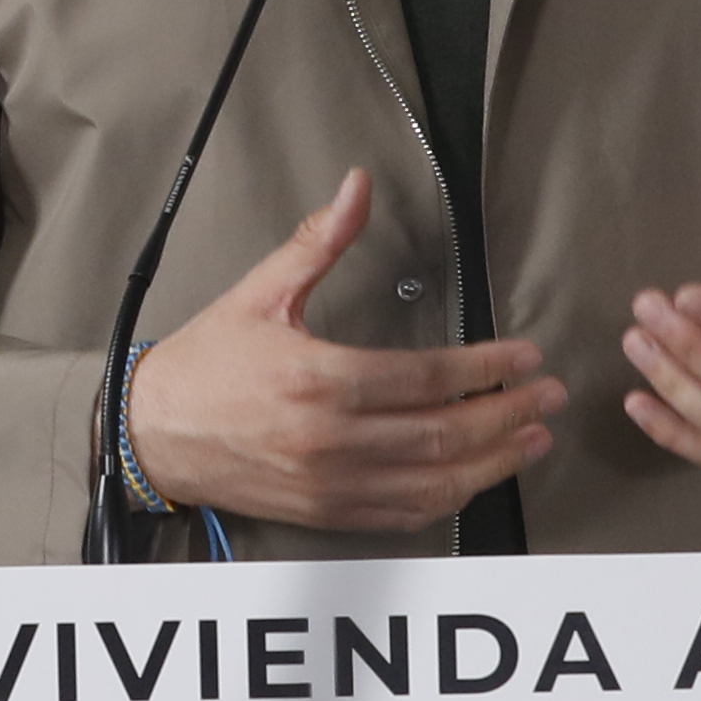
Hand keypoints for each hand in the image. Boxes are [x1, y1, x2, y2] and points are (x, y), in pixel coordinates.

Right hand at [121, 170, 560, 532]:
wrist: (152, 433)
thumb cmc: (206, 362)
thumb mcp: (261, 292)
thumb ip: (318, 242)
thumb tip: (357, 185)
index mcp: (319, 378)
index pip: (428, 376)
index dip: (487, 368)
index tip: (526, 357)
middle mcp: (330, 439)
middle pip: (444, 433)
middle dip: (508, 415)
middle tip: (548, 396)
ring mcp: (330, 484)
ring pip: (434, 482)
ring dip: (494, 462)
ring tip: (532, 439)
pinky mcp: (326, 513)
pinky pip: (404, 514)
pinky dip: (449, 498)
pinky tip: (477, 478)